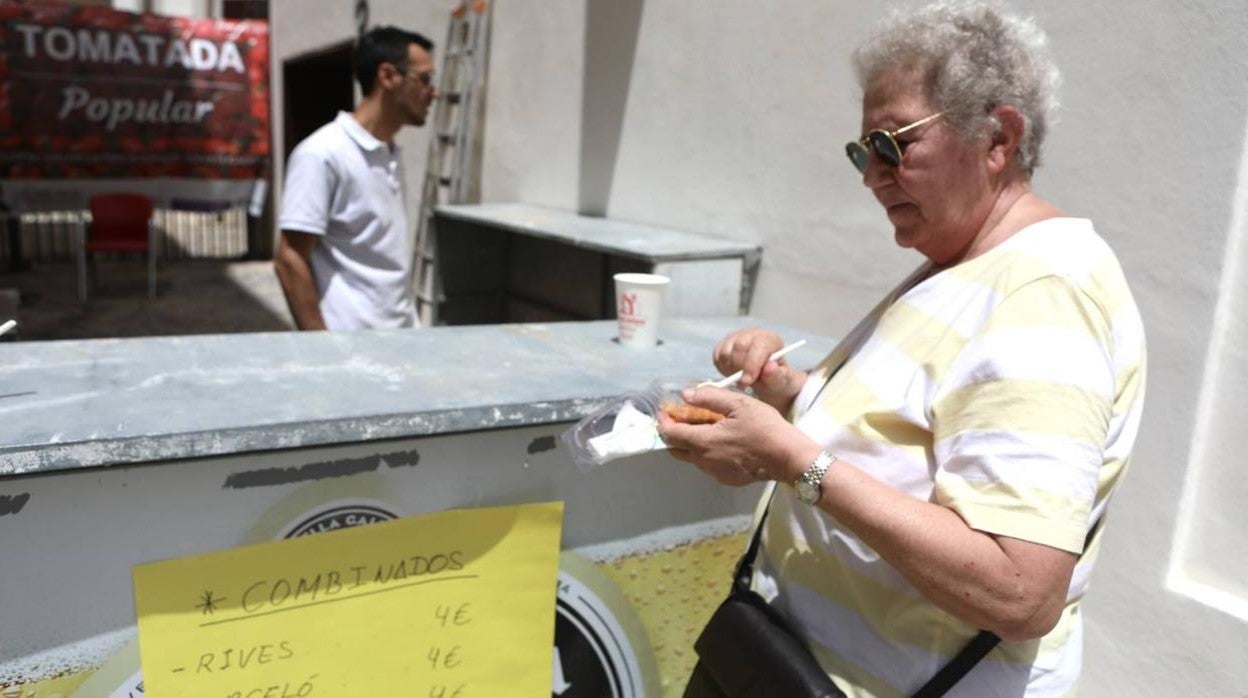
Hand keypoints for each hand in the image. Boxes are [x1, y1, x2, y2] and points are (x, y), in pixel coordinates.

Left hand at [657, 386, 813, 486]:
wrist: (788, 458)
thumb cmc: (765, 428)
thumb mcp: (739, 403)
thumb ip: (709, 397)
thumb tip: (686, 395)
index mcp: (703, 441)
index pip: (670, 434)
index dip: (664, 421)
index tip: (664, 411)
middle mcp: (704, 461)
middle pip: (676, 449)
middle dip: (673, 433)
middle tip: (679, 418)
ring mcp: (714, 472)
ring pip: (692, 457)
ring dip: (690, 442)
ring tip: (703, 426)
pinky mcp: (726, 479)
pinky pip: (707, 464)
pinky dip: (706, 452)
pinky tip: (721, 440)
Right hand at [713, 328, 806, 410]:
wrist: (764, 378)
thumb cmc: (773, 379)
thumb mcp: (779, 381)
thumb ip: (775, 375)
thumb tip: (770, 367)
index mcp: (771, 340)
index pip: (758, 347)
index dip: (751, 365)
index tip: (746, 382)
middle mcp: (753, 334)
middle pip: (740, 346)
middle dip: (739, 368)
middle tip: (743, 383)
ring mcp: (737, 337)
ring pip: (726, 352)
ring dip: (730, 369)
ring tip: (740, 378)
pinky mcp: (723, 344)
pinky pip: (717, 357)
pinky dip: (722, 368)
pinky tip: (733, 374)